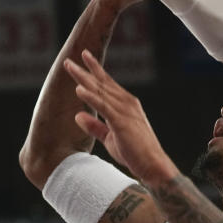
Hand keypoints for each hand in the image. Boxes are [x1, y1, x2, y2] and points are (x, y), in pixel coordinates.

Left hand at [64, 49, 174, 183]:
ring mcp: (125, 111)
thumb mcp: (109, 137)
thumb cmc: (134, 152)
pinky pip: (103, 107)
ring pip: (101, 91)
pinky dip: (91, 97)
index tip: (84, 57)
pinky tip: (79, 89)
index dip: (94, 70)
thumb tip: (78, 115)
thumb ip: (95, 126)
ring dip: (84, 78)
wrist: (153, 164)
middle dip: (85, 70)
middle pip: (102, 83)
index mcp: (126, 105)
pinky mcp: (122, 122)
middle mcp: (127, 103)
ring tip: (70, 67)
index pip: (107, 84)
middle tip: (70, 58)